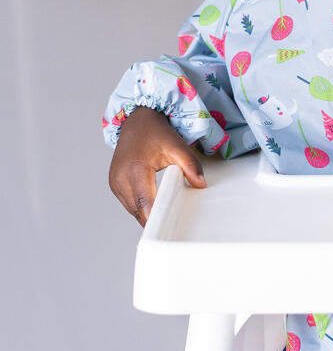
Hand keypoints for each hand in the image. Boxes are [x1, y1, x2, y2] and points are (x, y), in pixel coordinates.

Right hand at [108, 106, 204, 226]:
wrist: (136, 120)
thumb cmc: (155, 132)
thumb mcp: (177, 145)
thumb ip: (190, 165)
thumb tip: (200, 184)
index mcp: (135, 170)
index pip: (145, 204)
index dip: (157, 221)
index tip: (171, 230)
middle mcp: (120, 179)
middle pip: (138, 211)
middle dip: (155, 221)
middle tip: (175, 227)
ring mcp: (115, 183)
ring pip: (133, 210)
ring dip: (147, 214)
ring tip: (167, 217)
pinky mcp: (114, 185)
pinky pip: (129, 204)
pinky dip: (141, 207)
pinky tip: (155, 206)